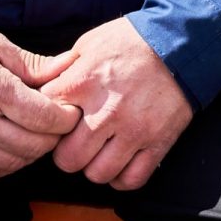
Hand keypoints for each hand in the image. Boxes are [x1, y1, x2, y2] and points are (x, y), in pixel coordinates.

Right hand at [0, 21, 79, 180]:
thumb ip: (34, 64)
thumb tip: (70, 66)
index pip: (45, 118)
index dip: (67, 118)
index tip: (72, 110)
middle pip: (33, 145)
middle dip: (54, 137)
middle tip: (59, 122)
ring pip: (14, 163)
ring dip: (33, 152)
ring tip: (37, 132)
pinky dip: (9, 163)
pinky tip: (13, 144)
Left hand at [39, 16, 195, 192]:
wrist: (183, 41)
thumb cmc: (132, 41)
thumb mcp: (89, 43)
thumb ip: (62, 69)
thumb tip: (38, 89)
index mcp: (84, 83)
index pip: (45, 118)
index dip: (46, 120)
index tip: (57, 117)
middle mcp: (107, 111)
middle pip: (68, 159)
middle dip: (66, 152)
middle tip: (75, 141)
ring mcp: (135, 130)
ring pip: (98, 174)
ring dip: (94, 166)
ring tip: (99, 151)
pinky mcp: (159, 142)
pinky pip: (132, 179)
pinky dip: (121, 177)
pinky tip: (119, 162)